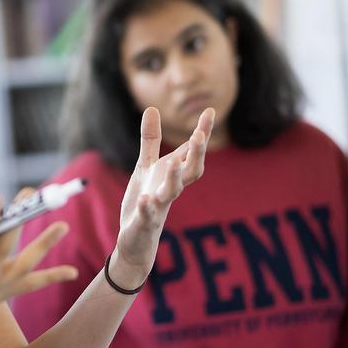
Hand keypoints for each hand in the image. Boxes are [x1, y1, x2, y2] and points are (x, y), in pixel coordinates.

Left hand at [109, 107, 212, 285]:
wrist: (136, 240)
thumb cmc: (145, 199)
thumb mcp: (146, 167)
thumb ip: (151, 140)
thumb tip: (152, 108)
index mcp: (172, 174)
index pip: (190, 152)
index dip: (202, 133)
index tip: (210, 110)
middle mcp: (171, 189)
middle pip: (191, 171)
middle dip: (196, 155)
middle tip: (200, 135)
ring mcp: (159, 206)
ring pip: (172, 193)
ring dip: (174, 179)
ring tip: (173, 165)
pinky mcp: (144, 222)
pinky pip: (148, 215)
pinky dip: (147, 207)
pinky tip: (145, 199)